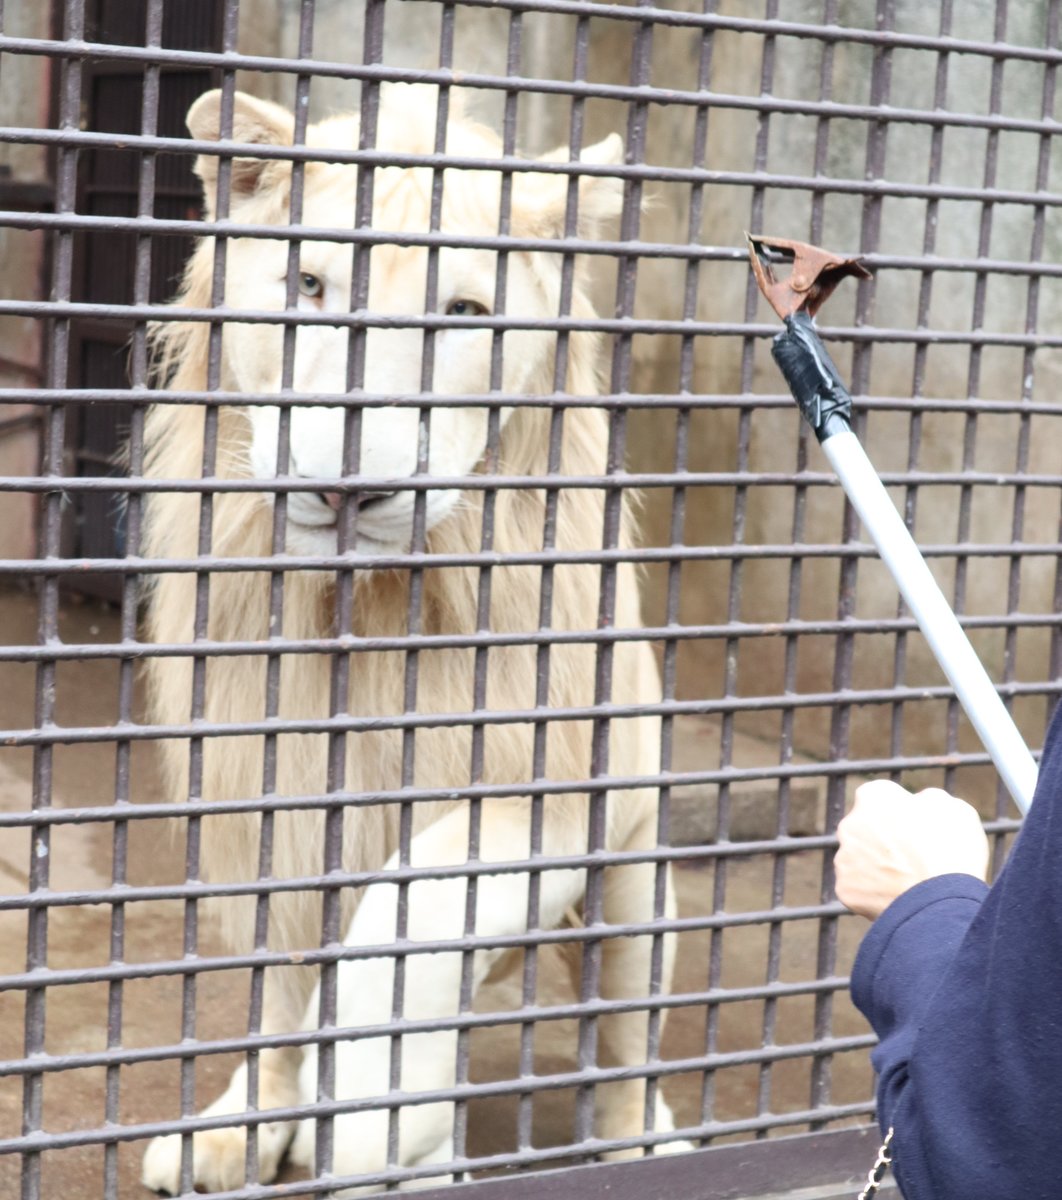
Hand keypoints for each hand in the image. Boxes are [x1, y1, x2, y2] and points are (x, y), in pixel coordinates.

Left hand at [834, 780, 989, 919]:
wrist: (940, 904)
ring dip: (878, 867)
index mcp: (874, 797)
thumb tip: (919, 802)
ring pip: (860, 860)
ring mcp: (844, 858)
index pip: (881, 797)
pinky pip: (859, 889)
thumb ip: (928, 799)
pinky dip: (874, 894)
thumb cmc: (951, 852)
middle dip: (884, 840)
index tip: (918, 828)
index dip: (901, 813)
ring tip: (909, 882)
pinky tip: (897, 899)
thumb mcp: (955, 810)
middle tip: (913, 859)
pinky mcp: (845, 888)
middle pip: (866, 829)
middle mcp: (850, 823)